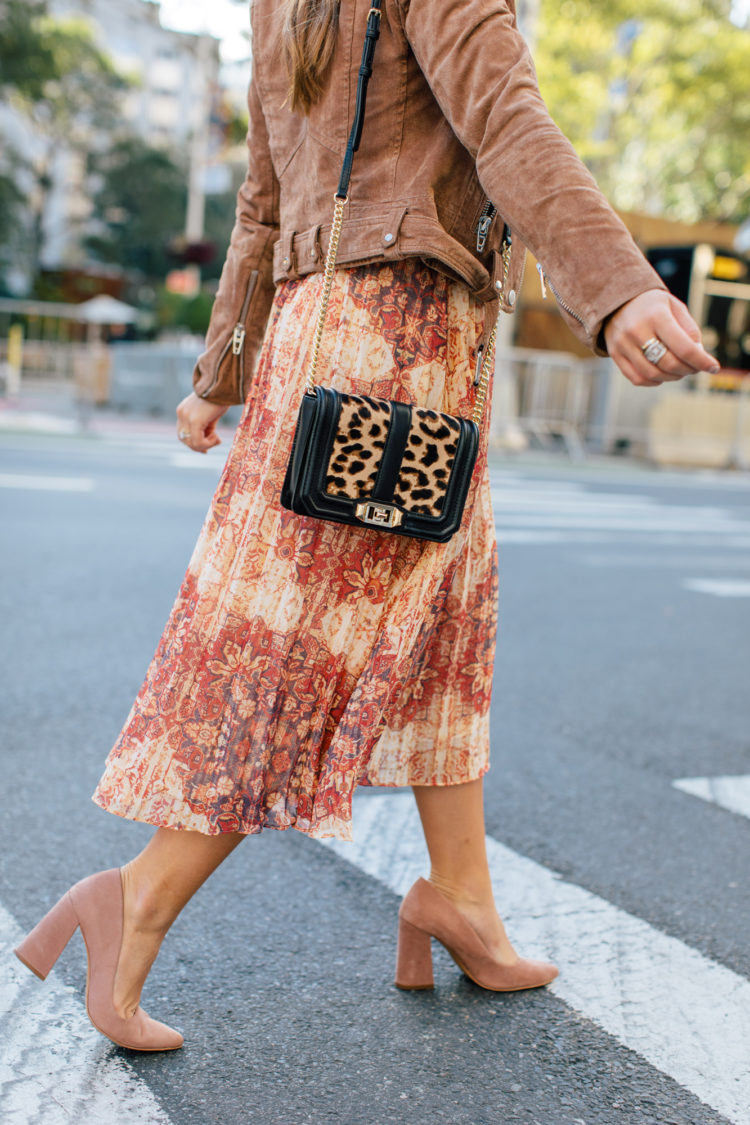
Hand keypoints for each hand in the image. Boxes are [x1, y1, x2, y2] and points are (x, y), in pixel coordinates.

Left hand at [175, 392, 228, 452]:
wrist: (224, 384)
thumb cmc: (221, 397)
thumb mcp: (210, 414)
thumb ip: (205, 426)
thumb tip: (206, 441)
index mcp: (183, 411)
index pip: (183, 433)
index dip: (193, 443)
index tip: (206, 448)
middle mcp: (181, 413)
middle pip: (184, 440)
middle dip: (199, 446)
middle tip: (214, 443)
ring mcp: (186, 417)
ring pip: (191, 443)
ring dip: (206, 445)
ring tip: (217, 437)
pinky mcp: (195, 420)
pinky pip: (198, 441)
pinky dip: (208, 443)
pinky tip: (217, 437)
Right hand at [604, 289, 718, 386]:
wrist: (617, 300)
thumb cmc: (652, 305)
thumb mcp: (675, 307)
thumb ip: (689, 329)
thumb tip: (699, 354)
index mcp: (656, 315)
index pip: (684, 347)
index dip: (701, 361)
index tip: (713, 367)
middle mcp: (637, 330)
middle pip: (668, 363)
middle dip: (688, 370)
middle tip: (695, 368)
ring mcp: (623, 344)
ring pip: (653, 374)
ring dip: (672, 377)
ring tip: (680, 371)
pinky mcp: (615, 354)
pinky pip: (637, 378)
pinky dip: (654, 381)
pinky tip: (662, 374)